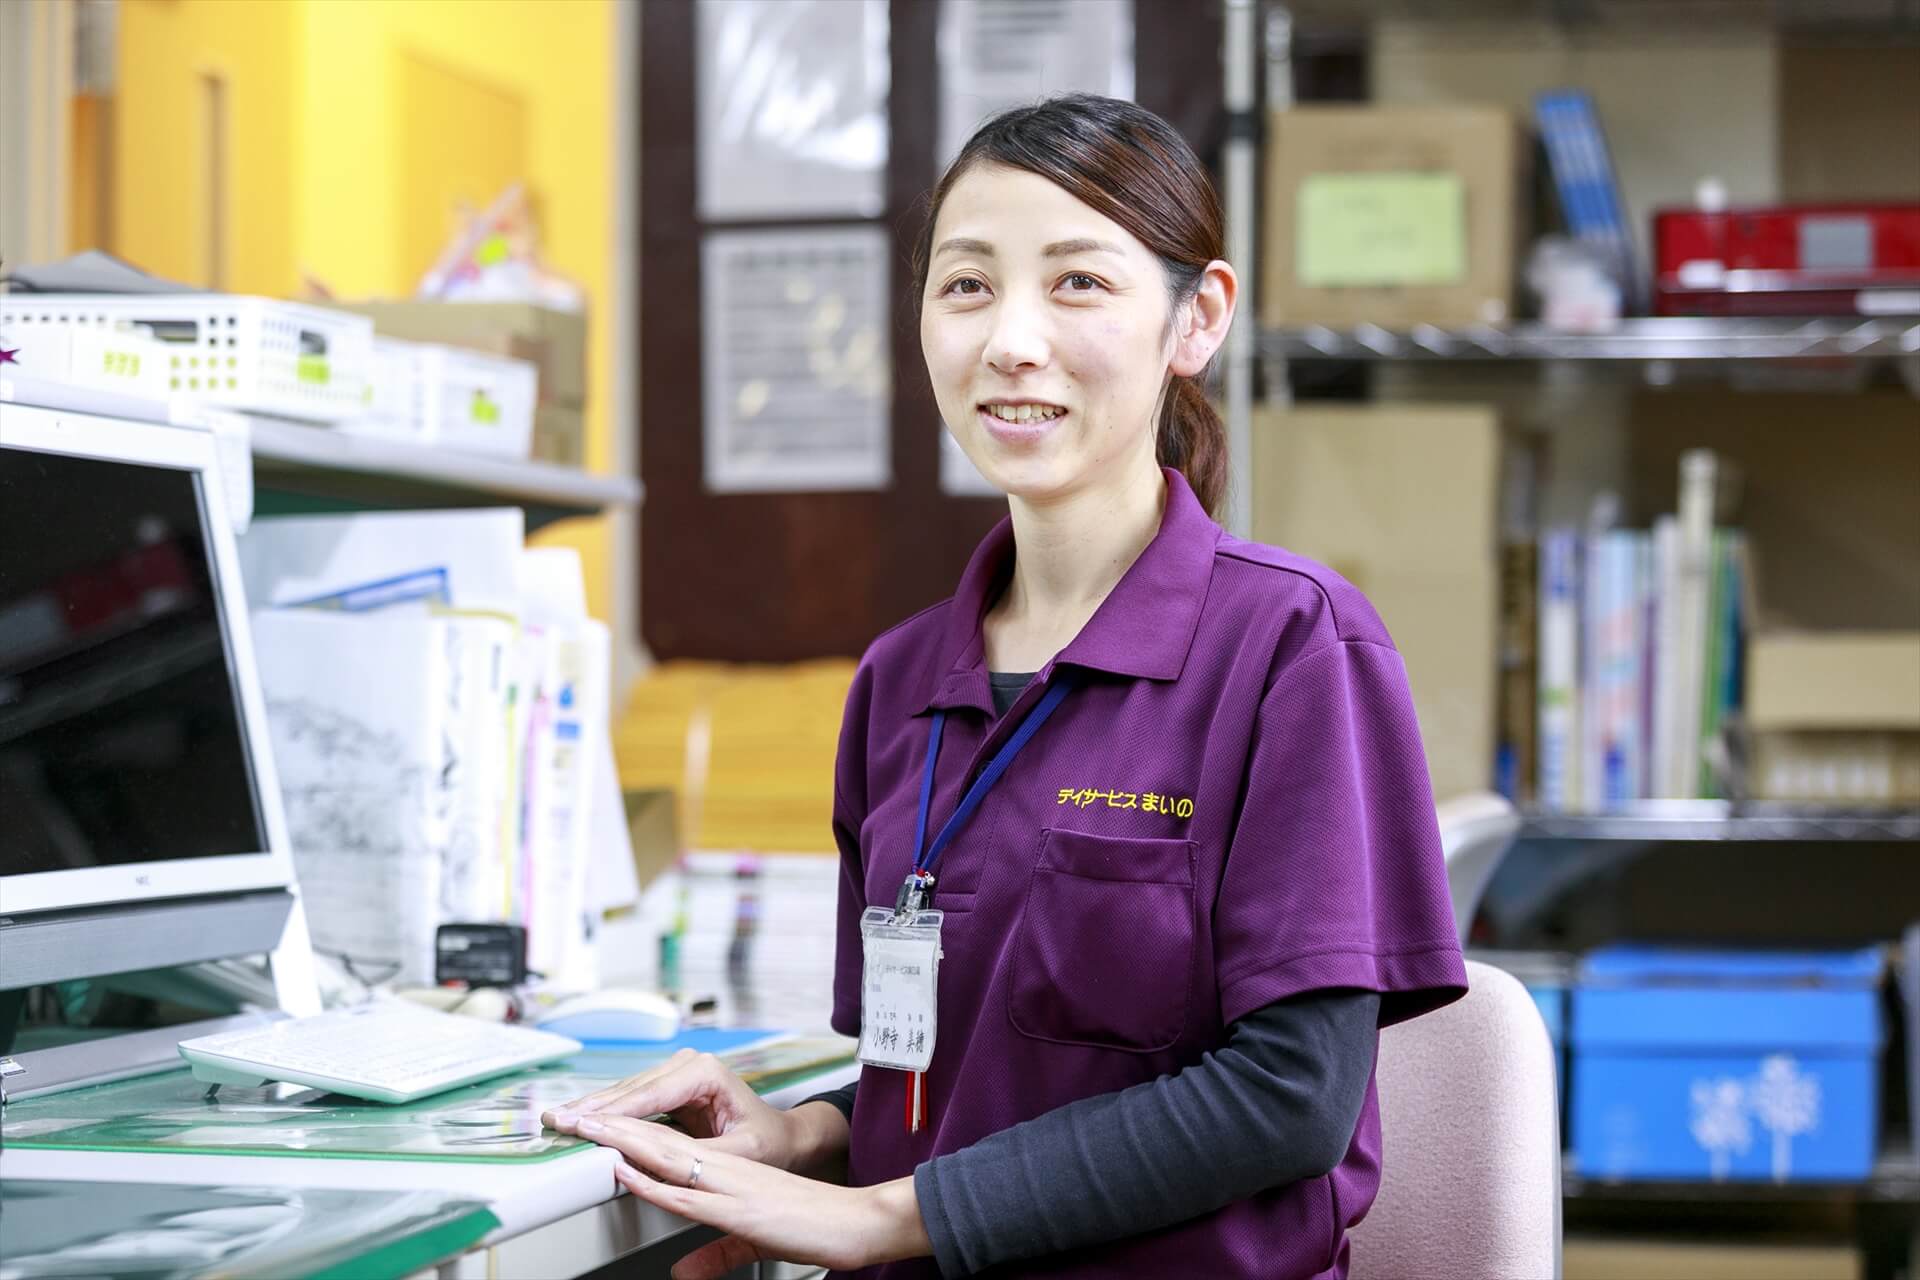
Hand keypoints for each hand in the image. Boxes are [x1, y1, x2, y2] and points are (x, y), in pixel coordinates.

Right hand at [542, 1049, 814, 1172]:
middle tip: (555, 1120)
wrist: (780, 1137)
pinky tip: (581, 1119)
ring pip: (625, 1093)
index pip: (649, 1094)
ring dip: (591, 1108)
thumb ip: (696, 1156)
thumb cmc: (766, 1142)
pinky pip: (631, 1101)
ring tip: (558, 1119)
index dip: (612, 1112)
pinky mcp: (667, 1089)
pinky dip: (605, 1112)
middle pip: (630, 1090)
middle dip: (591, 1107)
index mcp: (706, 1072)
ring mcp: (675, 1074)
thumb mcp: (738, 1153)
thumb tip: (658, 1159)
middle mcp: (688, 1065)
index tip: (583, 1123)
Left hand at [579, 1114, 930, 1277]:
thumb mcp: (752, 1241)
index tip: (593, 1125)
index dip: (628, 1134)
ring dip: (623, 1143)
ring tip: (587, 1129)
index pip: (668, 1145)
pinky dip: (652, 1180)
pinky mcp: (739, 1208)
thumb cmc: (813, 1224)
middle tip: (573, 1115)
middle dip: (613, 1128)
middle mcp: (725, 1170)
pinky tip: (627, 1171)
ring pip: (666, 1157)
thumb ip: (716, 1253)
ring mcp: (731, 1185)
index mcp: (727, 1171)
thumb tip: (684, 1272)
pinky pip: (687, 1192)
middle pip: (659, 1141)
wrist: (856, 1222)